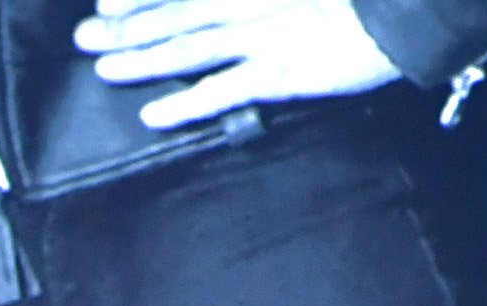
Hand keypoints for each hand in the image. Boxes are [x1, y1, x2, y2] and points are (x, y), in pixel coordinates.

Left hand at [77, 0, 400, 131]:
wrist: (404, 8)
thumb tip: (227, 4)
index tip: (105, 0)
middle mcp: (247, 1)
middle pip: (173, 13)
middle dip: (124, 25)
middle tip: (83, 37)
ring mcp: (260, 38)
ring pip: (186, 49)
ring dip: (140, 59)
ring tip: (102, 67)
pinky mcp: (279, 74)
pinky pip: (221, 91)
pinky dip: (184, 104)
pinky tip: (152, 114)